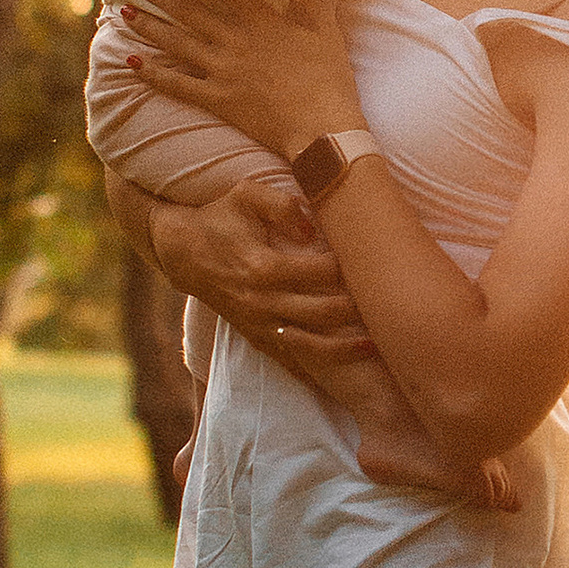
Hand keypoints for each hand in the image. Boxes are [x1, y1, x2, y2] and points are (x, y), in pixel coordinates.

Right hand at [105, 168, 373, 357]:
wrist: (183, 252)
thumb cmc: (221, 217)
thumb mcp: (245, 195)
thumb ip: (280, 204)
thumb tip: (310, 224)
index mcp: (262, 267)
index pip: (317, 273)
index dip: (345, 268)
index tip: (368, 261)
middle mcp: (261, 301)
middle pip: (319, 313)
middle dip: (354, 310)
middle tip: (386, 304)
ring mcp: (257, 324)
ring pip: (308, 345)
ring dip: (343, 348)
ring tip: (376, 346)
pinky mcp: (255, 337)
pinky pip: (289, 359)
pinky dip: (316, 367)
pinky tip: (343, 372)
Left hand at [116, 0, 360, 157]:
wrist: (321, 129)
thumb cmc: (329, 80)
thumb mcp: (326, 32)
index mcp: (262, 22)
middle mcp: (235, 42)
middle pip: (188, 11)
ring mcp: (223, 71)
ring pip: (177, 43)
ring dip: (147, 27)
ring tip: (123, 12)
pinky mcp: (218, 100)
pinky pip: (179, 85)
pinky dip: (155, 74)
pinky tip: (133, 64)